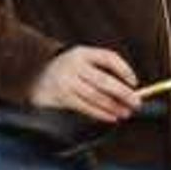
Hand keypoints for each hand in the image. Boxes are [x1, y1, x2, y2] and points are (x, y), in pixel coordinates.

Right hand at [24, 45, 142, 123]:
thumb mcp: (81, 61)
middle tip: (136, 102)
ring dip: (114, 106)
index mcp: (83, 53)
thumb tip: (129, 89)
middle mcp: (75, 65)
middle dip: (123, 93)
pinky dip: (101, 113)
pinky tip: (111, 116)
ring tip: (126, 112)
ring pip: (96, 96)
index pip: (108, 58)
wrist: (34, 75)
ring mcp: (67, 81)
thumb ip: (102, 70)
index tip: (134, 82)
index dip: (124, 70)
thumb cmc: (67, 70)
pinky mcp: (63, 97)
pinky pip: (86, 107)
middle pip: (104, 80)